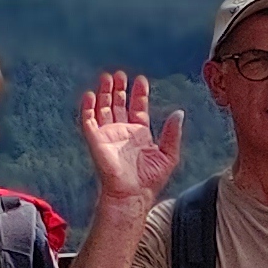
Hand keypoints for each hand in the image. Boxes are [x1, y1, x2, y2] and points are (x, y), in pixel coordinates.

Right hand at [78, 71, 184, 207]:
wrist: (133, 193)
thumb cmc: (151, 179)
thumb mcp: (168, 154)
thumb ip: (172, 133)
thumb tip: (179, 112)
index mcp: (140, 133)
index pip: (138, 107)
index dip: (139, 94)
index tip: (141, 79)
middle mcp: (123, 131)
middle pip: (118, 104)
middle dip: (119, 89)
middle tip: (120, 74)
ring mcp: (108, 135)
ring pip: (104, 108)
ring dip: (104, 93)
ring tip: (107, 77)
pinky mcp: (95, 140)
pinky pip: (88, 121)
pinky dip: (88, 108)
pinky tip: (91, 95)